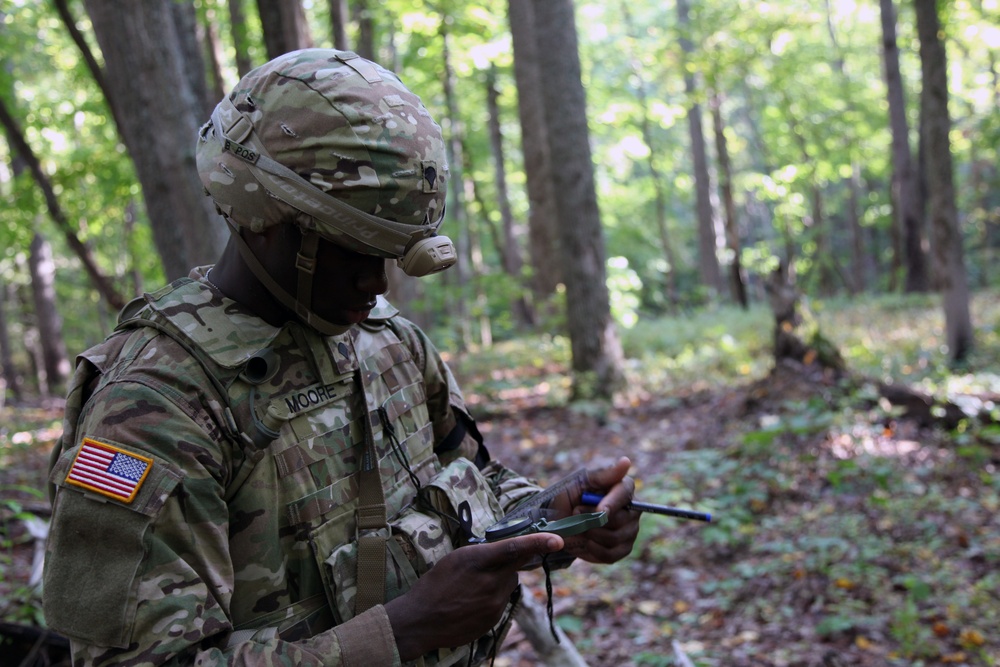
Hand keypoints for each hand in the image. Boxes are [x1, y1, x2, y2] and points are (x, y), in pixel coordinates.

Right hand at [384, 532, 563, 659]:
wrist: (420, 621)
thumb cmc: (434, 585)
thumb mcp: (456, 559)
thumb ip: (484, 554)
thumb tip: (505, 551)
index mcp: (478, 561)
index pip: (514, 548)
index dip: (538, 542)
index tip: (557, 540)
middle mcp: (491, 583)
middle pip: (514, 567)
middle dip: (506, 564)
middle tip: (484, 569)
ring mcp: (494, 604)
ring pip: (508, 585)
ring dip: (497, 583)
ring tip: (470, 589)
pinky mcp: (493, 620)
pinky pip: (501, 602)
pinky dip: (491, 599)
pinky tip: (470, 602)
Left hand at [547, 456, 640, 563]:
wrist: (558, 519)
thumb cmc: (570, 496)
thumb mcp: (580, 481)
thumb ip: (602, 475)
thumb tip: (626, 461)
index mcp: (623, 488)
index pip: (625, 493)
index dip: (611, 504)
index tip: (599, 512)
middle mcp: (632, 510)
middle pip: (620, 520)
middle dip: (592, 520)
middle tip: (575, 513)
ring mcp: (630, 531)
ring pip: (614, 538)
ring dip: (590, 534)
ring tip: (578, 526)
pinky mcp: (622, 550)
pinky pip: (610, 555)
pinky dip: (592, 549)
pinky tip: (584, 541)